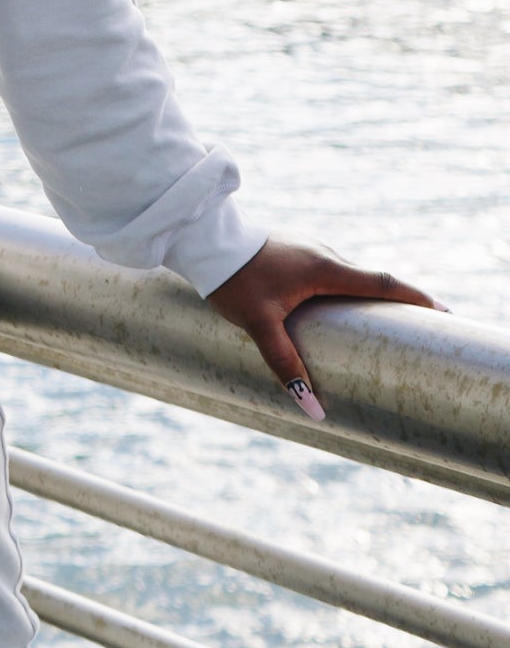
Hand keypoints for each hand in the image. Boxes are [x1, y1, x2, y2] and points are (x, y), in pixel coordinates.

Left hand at [205, 236, 443, 421]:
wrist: (205, 240)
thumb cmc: (232, 279)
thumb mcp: (258, 324)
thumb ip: (284, 364)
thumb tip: (311, 406)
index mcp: (325, 268)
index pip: (383, 283)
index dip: (416, 298)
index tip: (443, 312)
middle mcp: (325, 255)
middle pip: (373, 280)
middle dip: (400, 302)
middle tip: (425, 326)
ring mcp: (312, 250)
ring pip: (352, 277)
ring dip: (372, 298)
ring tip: (388, 325)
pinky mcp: (298, 253)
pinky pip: (333, 273)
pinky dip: (348, 291)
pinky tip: (344, 310)